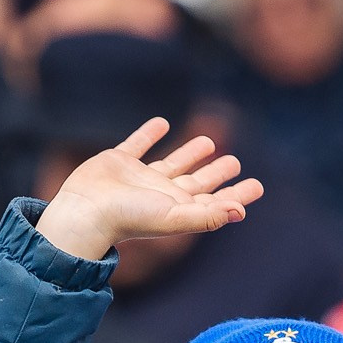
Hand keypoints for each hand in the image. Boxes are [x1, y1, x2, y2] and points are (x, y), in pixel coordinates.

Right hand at [33, 118, 263, 260]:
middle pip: (198, 183)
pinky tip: (161, 123)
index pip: (216, 201)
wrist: (85, 212)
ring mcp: (140, 179)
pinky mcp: (118, 162)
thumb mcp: (174, 218)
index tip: (257, 185)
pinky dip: (149, 134)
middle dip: (217, 173)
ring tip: (209, 142)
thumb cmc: (130, 219)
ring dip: (190, 153)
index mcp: (179, 209)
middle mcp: (162, 195)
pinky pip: (138, 144)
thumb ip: (208, 216)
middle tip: (235, 162)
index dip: (237, 195)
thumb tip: (240, 213)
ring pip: (172, 163)